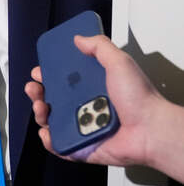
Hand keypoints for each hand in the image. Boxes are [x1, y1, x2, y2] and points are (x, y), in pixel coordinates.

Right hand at [25, 34, 161, 167]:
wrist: (151, 131)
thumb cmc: (140, 99)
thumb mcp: (119, 63)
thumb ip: (99, 47)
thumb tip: (79, 38)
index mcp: (92, 87)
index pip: (62, 80)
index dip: (47, 75)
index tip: (40, 71)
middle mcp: (85, 106)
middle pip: (51, 98)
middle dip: (36, 92)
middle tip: (34, 88)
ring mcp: (82, 126)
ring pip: (50, 120)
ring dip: (39, 113)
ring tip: (42, 106)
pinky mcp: (81, 147)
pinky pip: (59, 145)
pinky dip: (49, 140)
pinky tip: (47, 132)